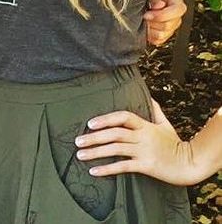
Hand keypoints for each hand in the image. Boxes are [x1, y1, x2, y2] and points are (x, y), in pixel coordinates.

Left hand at [75, 101, 205, 185]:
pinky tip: (94, 171)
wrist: (190, 164)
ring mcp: (144, 151)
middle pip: (115, 134)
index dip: (106, 119)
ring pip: (116, 149)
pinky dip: (107, 169)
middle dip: (94, 137)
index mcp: (145, 125)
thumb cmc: (174, 144)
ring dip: (96, 152)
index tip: (90, 123)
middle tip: (77, 141)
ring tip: (80, 155)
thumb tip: (148, 96)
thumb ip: (154, 110)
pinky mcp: (146, 166)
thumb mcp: (165, 124)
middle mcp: (143, 137)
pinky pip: (123, 167)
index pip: (123, 116)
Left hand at [144, 0, 186, 45]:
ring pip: (164, 34)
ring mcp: (172, 24)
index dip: (162, 15)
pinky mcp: (165, 33)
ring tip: (143, 21)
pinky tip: (144, 27)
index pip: (178, 10)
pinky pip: (158, 40)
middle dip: (153, 23)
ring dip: (150, 30)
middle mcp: (177, 12)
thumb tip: (159, 6)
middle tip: (143, 17)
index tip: (147, 15)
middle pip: (170, 25)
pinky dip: (149, 36)